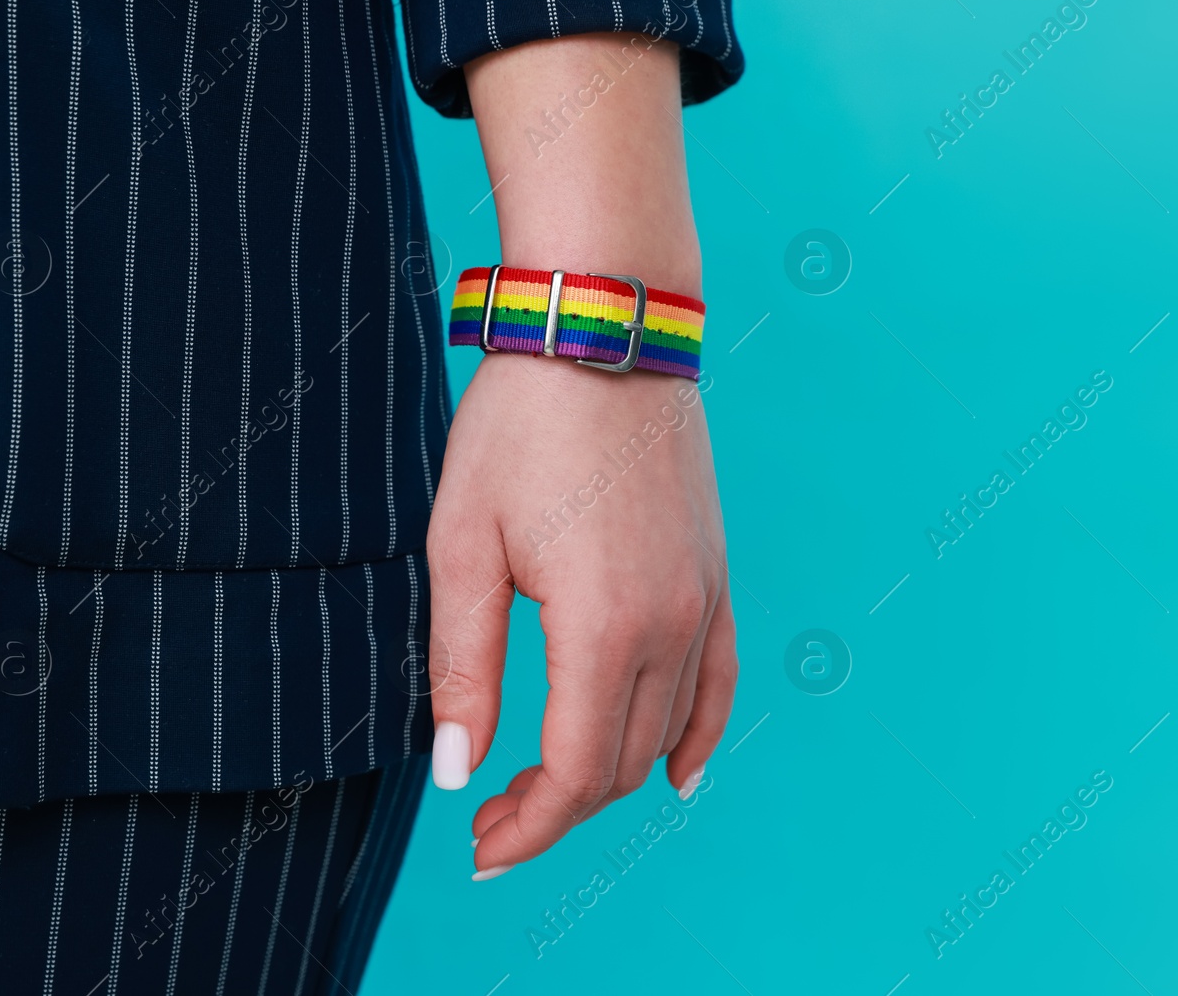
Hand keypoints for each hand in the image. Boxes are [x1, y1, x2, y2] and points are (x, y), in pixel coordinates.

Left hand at [425, 352, 736, 877]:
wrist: (603, 332)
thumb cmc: (519, 427)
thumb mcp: (463, 545)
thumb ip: (463, 668)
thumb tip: (458, 773)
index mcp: (603, 625)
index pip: (575, 772)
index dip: (527, 827)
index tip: (478, 847)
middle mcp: (672, 625)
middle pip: (620, 763)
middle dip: (555, 809)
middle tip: (490, 816)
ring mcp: (705, 601)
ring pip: (665, 731)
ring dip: (607, 777)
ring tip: (546, 792)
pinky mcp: (716, 577)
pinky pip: (719, 682)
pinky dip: (696, 738)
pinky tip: (676, 776)